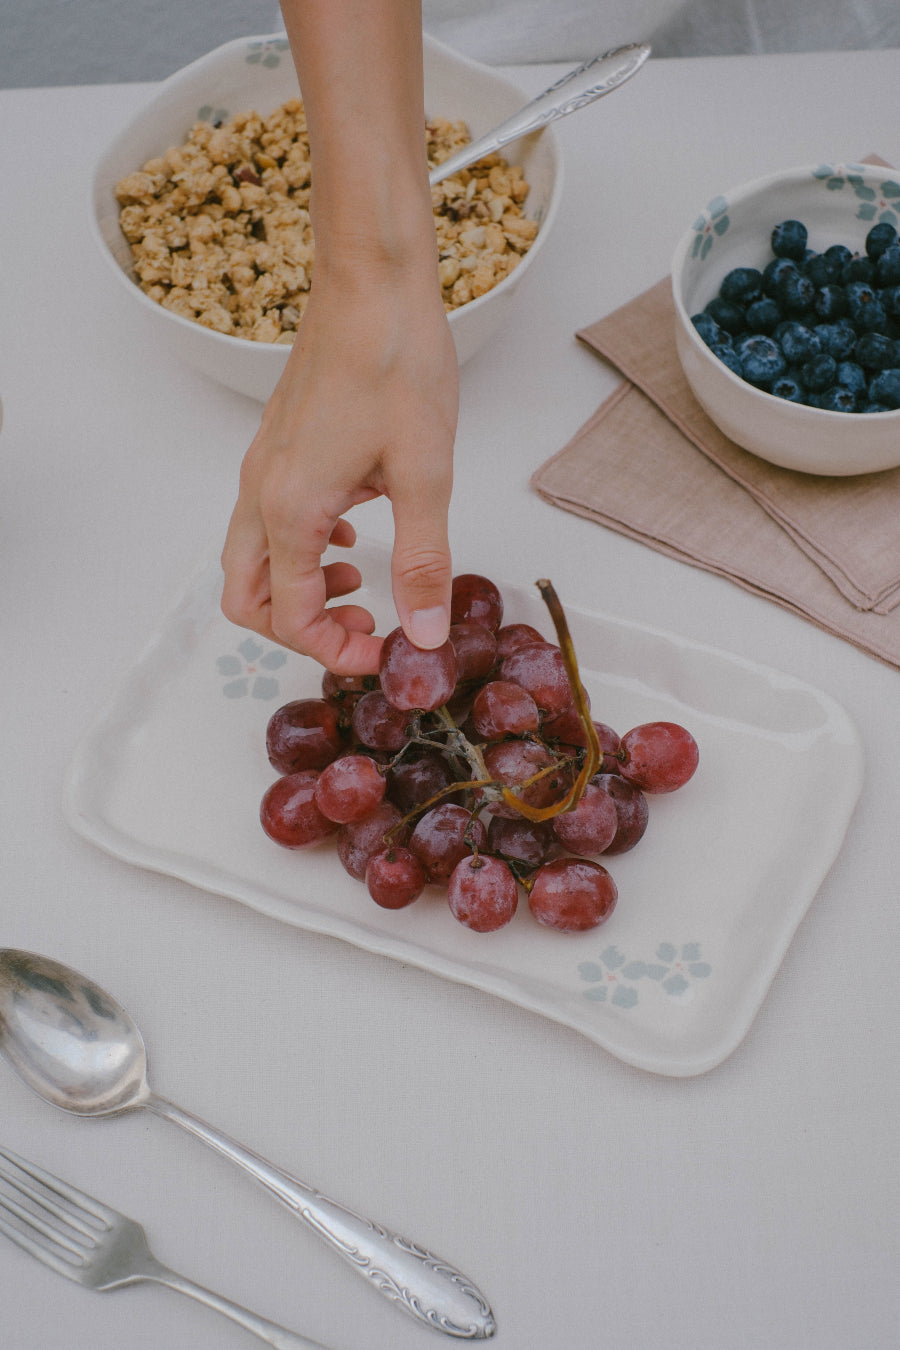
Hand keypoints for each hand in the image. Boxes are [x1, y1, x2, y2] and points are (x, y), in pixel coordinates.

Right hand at [220, 268, 458, 674]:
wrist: (370, 283)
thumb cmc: (395, 362)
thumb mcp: (425, 473)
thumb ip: (422, 561)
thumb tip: (424, 633)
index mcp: (291, 509)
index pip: (291, 617)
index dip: (335, 651)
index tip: (385, 652)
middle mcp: (262, 493)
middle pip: (247, 599)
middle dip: (300, 629)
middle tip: (363, 628)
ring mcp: (263, 469)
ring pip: (252, 561)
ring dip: (298, 588)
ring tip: (363, 579)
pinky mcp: (277, 448)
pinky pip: (268, 520)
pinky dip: (302, 546)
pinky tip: (354, 528)